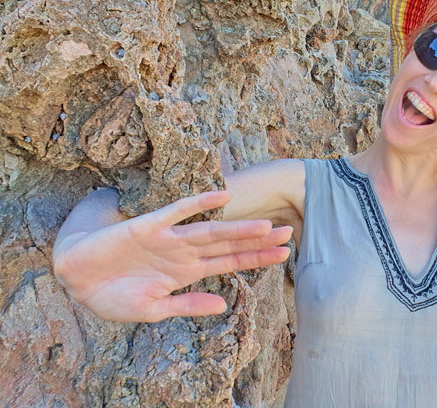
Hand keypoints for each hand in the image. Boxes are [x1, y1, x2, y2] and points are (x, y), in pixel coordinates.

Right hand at [52, 190, 291, 322]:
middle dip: (259, 240)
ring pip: (212, 230)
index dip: (258, 259)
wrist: (75, 279)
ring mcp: (169, 238)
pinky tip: (221, 195)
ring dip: (238, 228)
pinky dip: (198, 204)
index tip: (286, 255)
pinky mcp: (148, 226)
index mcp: (188, 272)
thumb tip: (224, 305)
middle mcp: (185, 252)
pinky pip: (177, 212)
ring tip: (267, 225)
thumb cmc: (115, 295)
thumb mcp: (154, 310)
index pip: (231, 263)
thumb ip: (189, 306)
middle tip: (291, 232)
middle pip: (229, 244)